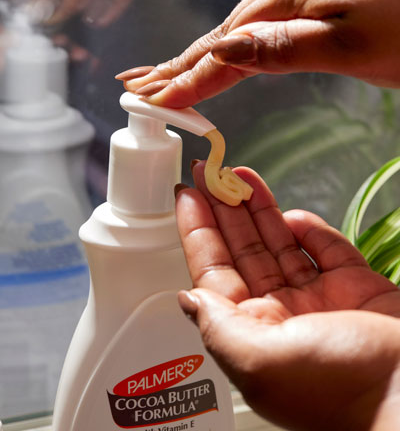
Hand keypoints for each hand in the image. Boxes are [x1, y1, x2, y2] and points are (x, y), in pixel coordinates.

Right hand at [118, 0, 399, 105]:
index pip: (225, 42)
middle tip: (137, 86)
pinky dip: (244, 42)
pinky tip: (231, 51)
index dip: (186, 76)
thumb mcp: (348, 45)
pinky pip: (272, 19)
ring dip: (209, 54)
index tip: (148, 100)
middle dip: (182, 63)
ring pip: (248, 25)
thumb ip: (279, 48)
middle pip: (227, 29)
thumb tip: (217, 52)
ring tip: (170, 76)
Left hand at [175, 161, 399, 430]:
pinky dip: (307, 228)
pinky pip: (325, 248)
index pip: (214, 272)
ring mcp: (319, 299)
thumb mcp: (259, 361)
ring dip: (260, 210)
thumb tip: (188, 300)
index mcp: (253, 334)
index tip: (188, 195)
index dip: (198, 232)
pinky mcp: (354, 286)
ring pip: (280, 244)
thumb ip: (219, 325)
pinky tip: (289, 214)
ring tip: (240, 175)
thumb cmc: (339, 389)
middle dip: (225, 211)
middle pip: (244, 252)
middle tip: (210, 173)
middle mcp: (282, 315)